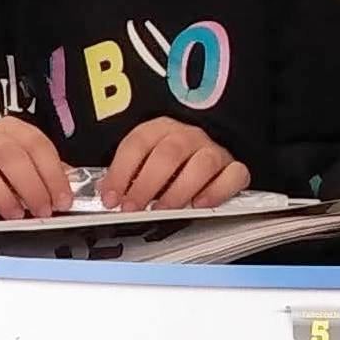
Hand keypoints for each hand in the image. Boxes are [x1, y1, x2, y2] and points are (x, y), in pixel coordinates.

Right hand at [0, 118, 76, 223]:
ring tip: (15, 215)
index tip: (61, 199)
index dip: (52, 173)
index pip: (35, 144)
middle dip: (30, 186)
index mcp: (9, 130)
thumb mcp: (22, 167)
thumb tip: (67, 189)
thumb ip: (44, 174)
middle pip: (9, 154)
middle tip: (41, 211)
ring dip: (2, 195)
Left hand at [100, 117, 249, 214]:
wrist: (200, 154)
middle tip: (133, 208)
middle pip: (168, 153)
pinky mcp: (232, 167)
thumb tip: (106, 195)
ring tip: (162, 210)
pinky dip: (218, 191)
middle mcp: (187, 136)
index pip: (137, 144)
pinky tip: (200, 204)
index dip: (120, 172)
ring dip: (179, 190)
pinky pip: (233, 175)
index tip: (110, 198)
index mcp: (159, 129)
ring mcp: (212, 150)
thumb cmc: (166, 163)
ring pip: (202, 164)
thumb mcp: (141, 163)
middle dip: (146, 184)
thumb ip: (125, 176)